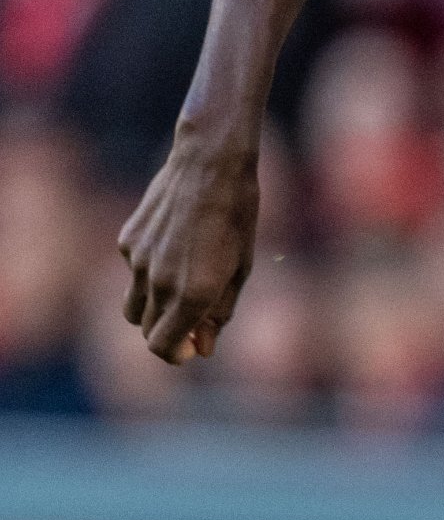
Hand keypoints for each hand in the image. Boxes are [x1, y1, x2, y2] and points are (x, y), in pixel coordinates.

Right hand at [117, 135, 262, 364]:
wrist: (209, 165)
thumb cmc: (237, 217)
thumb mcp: (240, 269)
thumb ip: (220, 312)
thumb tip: (203, 348)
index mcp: (193, 293)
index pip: (163, 347)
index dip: (178, 354)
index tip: (193, 347)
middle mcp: (158, 282)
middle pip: (147, 331)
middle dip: (169, 334)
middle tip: (195, 323)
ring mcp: (136, 261)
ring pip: (133, 307)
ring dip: (154, 310)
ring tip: (184, 289)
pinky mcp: (127, 241)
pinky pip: (133, 272)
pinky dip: (149, 275)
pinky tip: (175, 247)